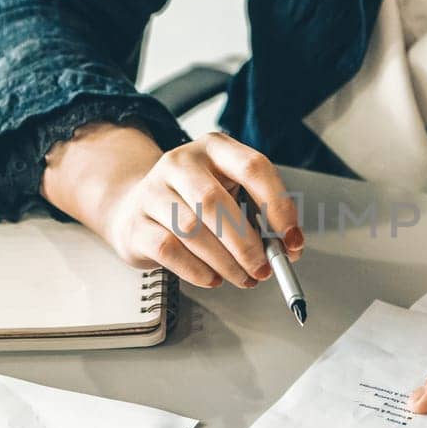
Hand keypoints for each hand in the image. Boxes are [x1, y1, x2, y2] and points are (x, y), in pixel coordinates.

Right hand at [41, 124, 302, 288]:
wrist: (135, 206)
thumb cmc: (193, 202)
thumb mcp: (228, 193)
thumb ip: (258, 215)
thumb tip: (287, 247)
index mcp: (215, 148)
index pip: (253, 168)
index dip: (278, 206)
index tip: (292, 239)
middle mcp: (181, 162)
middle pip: (216, 203)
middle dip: (247, 244)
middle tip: (264, 269)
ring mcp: (153, 190)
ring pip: (192, 229)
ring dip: (225, 262)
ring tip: (243, 277)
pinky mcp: (136, 222)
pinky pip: (169, 250)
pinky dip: (197, 270)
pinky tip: (213, 278)